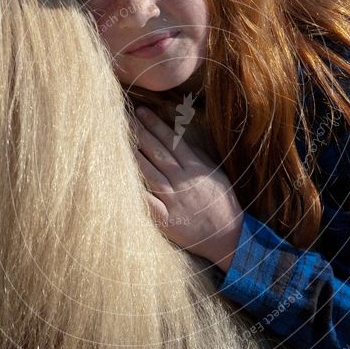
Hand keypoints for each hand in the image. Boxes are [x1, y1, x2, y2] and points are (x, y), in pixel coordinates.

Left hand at [131, 106, 243, 271]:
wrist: (229, 237)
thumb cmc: (223, 205)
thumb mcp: (216, 175)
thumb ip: (199, 156)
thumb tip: (183, 137)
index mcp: (195, 169)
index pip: (172, 141)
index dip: (156, 125)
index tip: (142, 111)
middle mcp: (183, 182)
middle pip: (158, 153)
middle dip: (141, 133)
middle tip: (125, 117)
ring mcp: (174, 200)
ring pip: (150, 173)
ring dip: (135, 156)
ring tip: (120, 140)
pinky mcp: (167, 220)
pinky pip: (148, 204)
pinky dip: (136, 192)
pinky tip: (121, 180)